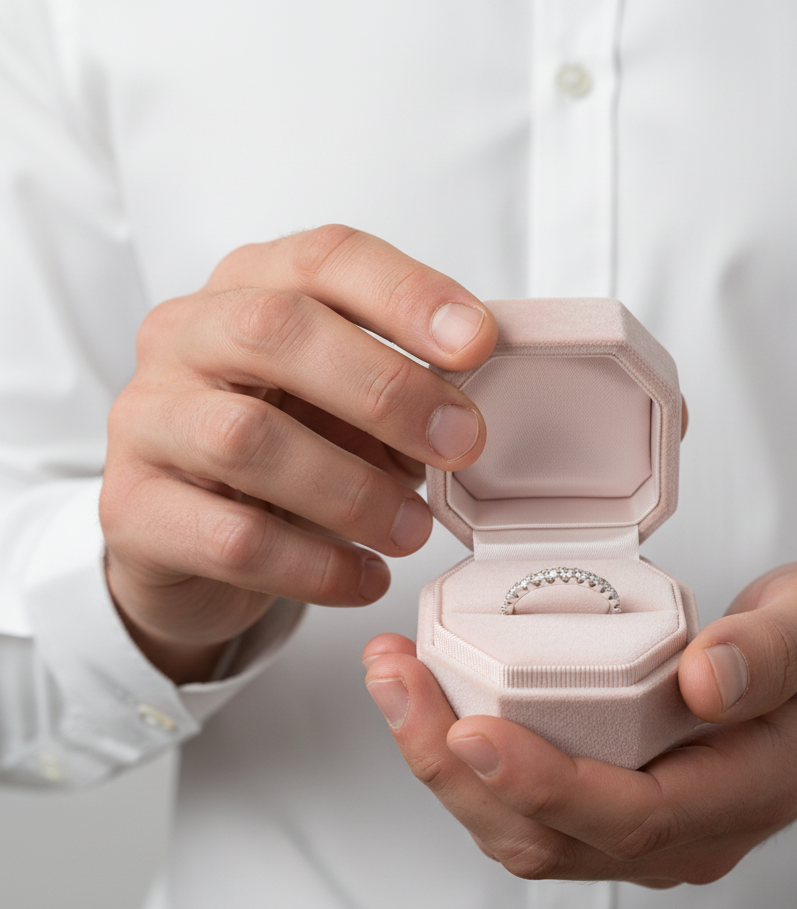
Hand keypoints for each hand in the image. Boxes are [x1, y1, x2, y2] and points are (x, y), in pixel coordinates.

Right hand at [100, 226, 495, 681]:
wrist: (185, 538)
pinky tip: (367, 578)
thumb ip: (394, 389)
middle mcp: (184, 338)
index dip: (407, 294)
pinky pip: (233, 539)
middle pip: (276, 331)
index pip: (325, 259)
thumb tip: (468, 415)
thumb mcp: (340, 404)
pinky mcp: (134, 510)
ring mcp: (147, 421)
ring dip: (354, 490)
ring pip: (248, 440)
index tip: (479, 344)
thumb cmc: (284, 452)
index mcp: (248, 289)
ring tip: (414, 530)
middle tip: (460, 443)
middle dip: (384, 389)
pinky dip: (318, 566)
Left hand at [363, 562, 796, 886]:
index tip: (472, 731)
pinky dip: (465, 756)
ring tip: (394, 678)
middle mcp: (681, 832)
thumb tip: (706, 679)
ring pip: (522, 829)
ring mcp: (642, 826)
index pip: (629, 816)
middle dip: (455, 769)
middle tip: (396, 680)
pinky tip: (430, 695)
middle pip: (549, 836)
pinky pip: (525, 801)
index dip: (545, 784)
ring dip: (443, 763)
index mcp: (740, 793)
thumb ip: (774, 651)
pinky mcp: (611, 800)